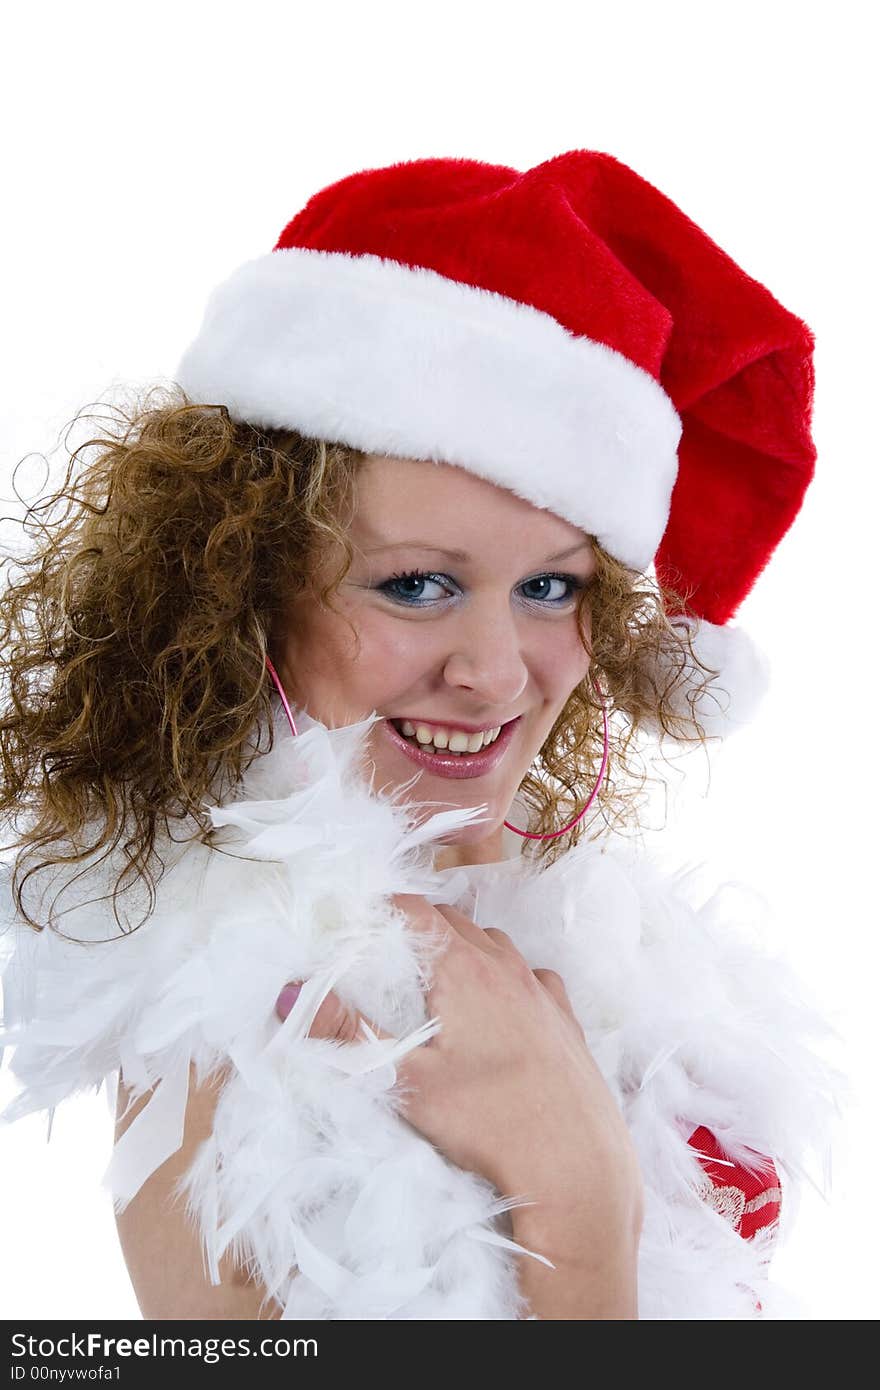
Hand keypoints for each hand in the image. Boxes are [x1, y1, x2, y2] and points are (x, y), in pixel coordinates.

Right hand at [274, 893, 643, 1244]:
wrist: (575, 1164)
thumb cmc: (488, 1122)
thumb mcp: (406, 1081)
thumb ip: (349, 1033)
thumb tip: (292, 993)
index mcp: (463, 969)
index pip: (417, 911)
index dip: (385, 906)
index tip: (359, 915)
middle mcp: (507, 966)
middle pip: (456, 920)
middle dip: (420, 926)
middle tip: (388, 949)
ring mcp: (541, 990)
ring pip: (497, 944)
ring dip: (466, 946)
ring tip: (439, 974)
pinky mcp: (566, 1018)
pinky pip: (534, 975)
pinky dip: (510, 975)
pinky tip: (502, 1004)